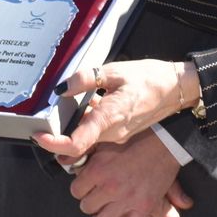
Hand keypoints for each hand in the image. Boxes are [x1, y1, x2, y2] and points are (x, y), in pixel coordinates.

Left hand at [34, 60, 196, 159]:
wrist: (177, 89)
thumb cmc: (149, 78)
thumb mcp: (114, 70)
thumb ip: (85, 78)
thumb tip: (61, 88)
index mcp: (108, 118)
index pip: (75, 144)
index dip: (53, 144)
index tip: (38, 136)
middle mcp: (112, 134)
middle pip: (77, 145)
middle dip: (58, 136)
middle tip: (46, 119)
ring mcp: (117, 136)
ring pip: (87, 139)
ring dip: (74, 128)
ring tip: (69, 108)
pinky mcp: (121, 133)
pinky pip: (98, 134)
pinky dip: (88, 125)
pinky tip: (91, 105)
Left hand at [69, 130, 192, 216]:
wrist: (164, 142)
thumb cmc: (135, 138)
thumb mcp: (104, 141)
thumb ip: (84, 153)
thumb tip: (63, 161)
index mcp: (98, 169)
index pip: (75, 191)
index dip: (80, 189)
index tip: (85, 187)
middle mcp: (110, 187)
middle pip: (86, 207)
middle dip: (89, 203)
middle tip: (95, 198)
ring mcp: (127, 199)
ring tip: (103, 214)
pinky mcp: (143, 207)